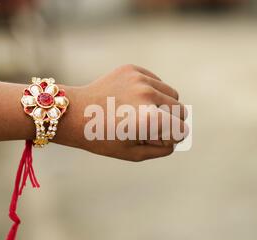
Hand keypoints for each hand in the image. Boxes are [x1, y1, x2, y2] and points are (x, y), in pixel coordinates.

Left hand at [54, 65, 188, 160]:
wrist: (74, 113)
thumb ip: (162, 149)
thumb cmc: (102, 138)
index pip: (182, 129)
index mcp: (149, 119)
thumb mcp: (133, 153)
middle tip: (149, 128)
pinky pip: (156, 81)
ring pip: (171, 93)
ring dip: (163, 105)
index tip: (155, 139)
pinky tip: (131, 99)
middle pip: (181, 110)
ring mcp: (140, 79)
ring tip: (140, 113)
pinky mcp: (132, 69)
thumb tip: (177, 135)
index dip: (171, 138)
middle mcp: (148, 95)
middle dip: (171, 121)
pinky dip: (151, 91)